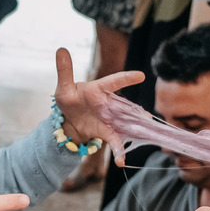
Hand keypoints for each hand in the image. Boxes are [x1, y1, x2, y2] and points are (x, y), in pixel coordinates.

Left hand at [53, 48, 143, 162]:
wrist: (70, 121)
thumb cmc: (69, 100)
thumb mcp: (63, 88)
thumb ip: (64, 70)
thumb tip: (60, 49)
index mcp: (99, 89)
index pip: (114, 81)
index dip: (127, 78)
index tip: (141, 75)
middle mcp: (109, 103)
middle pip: (126, 106)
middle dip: (137, 112)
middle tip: (148, 117)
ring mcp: (111, 118)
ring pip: (127, 123)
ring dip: (136, 130)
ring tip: (146, 135)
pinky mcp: (109, 131)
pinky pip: (116, 141)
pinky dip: (119, 151)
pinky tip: (120, 161)